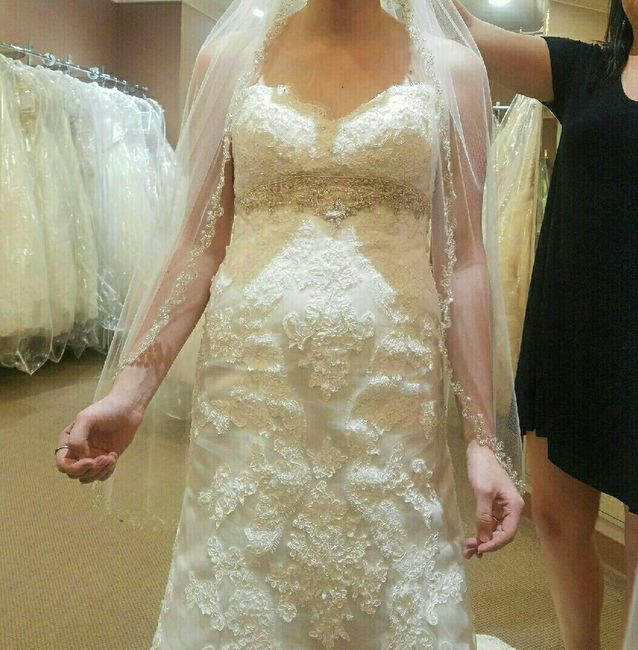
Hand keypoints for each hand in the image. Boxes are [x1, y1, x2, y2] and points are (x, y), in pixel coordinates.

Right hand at [54, 394, 143, 484]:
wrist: (127, 410)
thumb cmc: (106, 410)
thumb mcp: (85, 419)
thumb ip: (76, 439)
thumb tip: (80, 458)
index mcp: (68, 441)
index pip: (62, 464)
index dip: (73, 468)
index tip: (89, 461)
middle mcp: (77, 451)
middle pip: (74, 474)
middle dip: (90, 469)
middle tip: (104, 458)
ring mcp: (91, 456)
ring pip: (88, 477)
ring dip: (100, 471)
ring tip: (111, 457)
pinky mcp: (105, 459)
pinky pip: (101, 476)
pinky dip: (108, 471)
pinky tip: (114, 456)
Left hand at [463, 439, 524, 559]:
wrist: (479, 452)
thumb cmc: (483, 469)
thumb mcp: (482, 492)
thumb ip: (484, 516)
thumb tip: (483, 539)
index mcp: (514, 507)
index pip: (507, 534)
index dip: (494, 544)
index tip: (480, 549)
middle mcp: (511, 510)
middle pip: (502, 534)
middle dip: (487, 544)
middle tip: (469, 552)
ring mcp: (502, 508)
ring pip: (495, 531)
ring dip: (483, 540)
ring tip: (468, 549)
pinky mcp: (494, 505)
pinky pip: (490, 523)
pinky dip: (481, 532)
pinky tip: (473, 539)